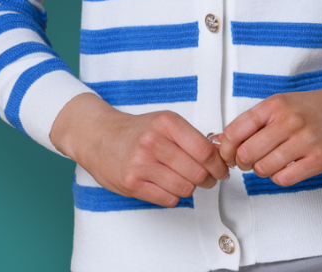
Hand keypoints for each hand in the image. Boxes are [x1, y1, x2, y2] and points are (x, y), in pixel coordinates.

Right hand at [50, 92, 229, 207]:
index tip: (222, 169)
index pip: (204, 150)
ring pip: (184, 188)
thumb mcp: (163, 122)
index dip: (218, 164)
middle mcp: (153, 141)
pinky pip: (168, 199)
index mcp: (166, 122)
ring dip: (190, 189)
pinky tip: (168, 186)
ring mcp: (141, 164)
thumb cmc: (135, 130)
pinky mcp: (132, 184)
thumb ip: (190, 137)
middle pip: (197, 172)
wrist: (99, 136)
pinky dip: (174, 196)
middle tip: (208, 179)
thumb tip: (219, 155)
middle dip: (208, 179)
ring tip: (185, 181)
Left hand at [216, 67, 321, 188]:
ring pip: (263, 169)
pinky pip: (285, 179)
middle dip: (244, 163)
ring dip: (264, 170)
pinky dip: (281, 177)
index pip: (235, 130)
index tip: (229, 153)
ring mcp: (304, 141)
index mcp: (277, 104)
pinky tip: (290, 167)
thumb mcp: (288, 102)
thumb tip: (224, 138)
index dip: (226, 148)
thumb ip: (258, 120)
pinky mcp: (320, 160)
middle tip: (251, 161)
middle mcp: (288, 120)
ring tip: (275, 162)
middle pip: (246, 154)